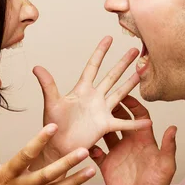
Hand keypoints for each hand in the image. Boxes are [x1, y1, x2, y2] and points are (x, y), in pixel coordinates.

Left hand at [33, 36, 151, 157]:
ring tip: (143, 72)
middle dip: (123, 63)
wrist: (56, 147)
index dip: (101, 52)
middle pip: (112, 76)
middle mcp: (94, 97)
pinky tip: (148, 121)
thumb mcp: (51, 103)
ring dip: (131, 83)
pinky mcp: (105, 125)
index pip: (93, 66)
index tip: (108, 38)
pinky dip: (135, 123)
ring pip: (120, 93)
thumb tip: (36, 66)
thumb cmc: (52, 125)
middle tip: (135, 50)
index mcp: (81, 89)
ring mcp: (101, 111)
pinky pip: (123, 123)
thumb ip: (47, 85)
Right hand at [90, 96, 176, 184]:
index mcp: (143, 139)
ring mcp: (116, 153)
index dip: (132, 104)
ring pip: (105, 132)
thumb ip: (168, 147)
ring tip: (90, 118)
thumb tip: (173, 127)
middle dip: (112, 109)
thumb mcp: (166, 165)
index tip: (125, 95)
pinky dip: (90, 147)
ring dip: (98, 125)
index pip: (138, 115)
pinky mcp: (106, 164)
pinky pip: (95, 152)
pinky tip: (87, 145)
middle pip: (119, 119)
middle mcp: (129, 143)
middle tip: (103, 101)